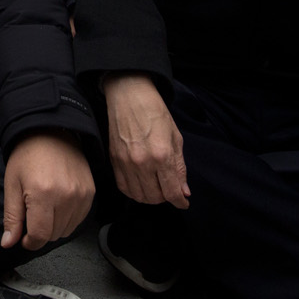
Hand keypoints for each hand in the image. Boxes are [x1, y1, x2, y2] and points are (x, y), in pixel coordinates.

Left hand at [1, 133, 94, 250]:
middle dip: (40, 231)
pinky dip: (67, 218)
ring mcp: (81, 195)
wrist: (51, 131)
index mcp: (43, 194)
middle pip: (53, 235)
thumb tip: (8, 243)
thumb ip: (11, 217)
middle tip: (32, 212)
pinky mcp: (91, 193)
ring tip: (45, 205)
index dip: (29, 242)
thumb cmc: (27, 156)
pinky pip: (79, 220)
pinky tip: (58, 202)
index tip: (24, 237)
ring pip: (66, 230)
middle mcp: (66, 196)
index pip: (40, 236)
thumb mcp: (11, 185)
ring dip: (54, 226)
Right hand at [103, 74, 189, 208]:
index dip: (180, 201)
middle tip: (169, 189)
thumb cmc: (155, 112)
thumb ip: (179, 167)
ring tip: (156, 187)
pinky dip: (134, 191)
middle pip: (155, 198)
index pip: (172, 192)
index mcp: (162, 155)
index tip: (183, 202)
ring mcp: (125, 163)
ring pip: (138, 196)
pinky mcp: (114, 160)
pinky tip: (141, 185)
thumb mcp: (176, 138)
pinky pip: (123, 187)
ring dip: (150, 196)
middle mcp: (142, 162)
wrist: (129, 96)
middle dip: (166, 197)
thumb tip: (184, 191)